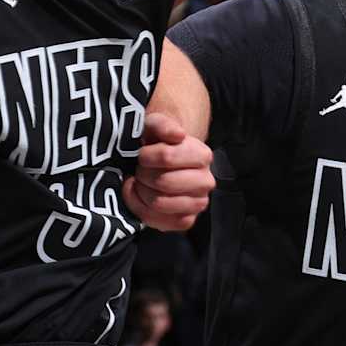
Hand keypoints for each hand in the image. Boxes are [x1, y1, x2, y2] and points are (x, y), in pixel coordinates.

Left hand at [124, 113, 214, 231]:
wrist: (158, 162)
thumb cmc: (156, 143)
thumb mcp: (155, 125)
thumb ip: (164, 124)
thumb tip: (178, 135)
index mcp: (202, 155)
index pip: (166, 157)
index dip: (145, 156)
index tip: (142, 154)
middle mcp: (206, 181)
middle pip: (162, 182)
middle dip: (143, 175)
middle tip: (139, 170)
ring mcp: (198, 204)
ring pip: (159, 203)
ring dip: (141, 192)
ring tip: (140, 183)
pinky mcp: (186, 221)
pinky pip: (159, 221)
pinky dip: (141, 210)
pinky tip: (139, 197)